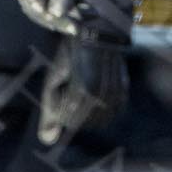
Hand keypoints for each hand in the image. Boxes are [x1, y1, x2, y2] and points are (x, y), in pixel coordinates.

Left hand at [37, 8, 129, 145]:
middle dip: (72, 113)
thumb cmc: (70, 54)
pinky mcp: (123, 90)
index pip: (66, 120)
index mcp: (81, 92)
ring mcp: (114, 94)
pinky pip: (113, 113)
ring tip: (82, 93)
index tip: (59, 92)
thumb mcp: (53, 78)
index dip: (58, 110)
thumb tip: (47, 140)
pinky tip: (96, 98)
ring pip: (99, 121)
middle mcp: (100, 96)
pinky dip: (103, 111)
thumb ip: (48, 111)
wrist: (97, 32)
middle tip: (70, 91)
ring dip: (88, 114)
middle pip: (82, 123)